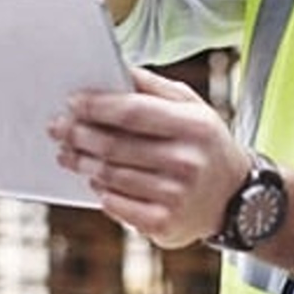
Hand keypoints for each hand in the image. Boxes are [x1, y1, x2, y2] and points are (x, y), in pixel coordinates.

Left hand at [49, 67, 251, 247]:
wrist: (235, 198)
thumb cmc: (205, 144)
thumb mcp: (193, 107)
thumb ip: (155, 88)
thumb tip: (117, 69)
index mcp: (194, 126)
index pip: (133, 112)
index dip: (97, 106)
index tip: (72, 102)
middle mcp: (186, 162)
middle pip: (115, 146)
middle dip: (79, 134)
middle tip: (58, 127)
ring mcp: (176, 197)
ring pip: (111, 176)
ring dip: (82, 163)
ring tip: (68, 153)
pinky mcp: (164, 224)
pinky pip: (116, 205)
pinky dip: (100, 191)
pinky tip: (94, 180)